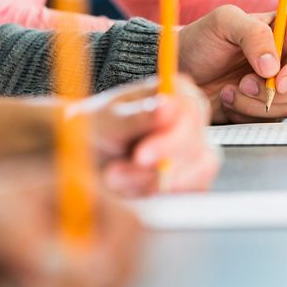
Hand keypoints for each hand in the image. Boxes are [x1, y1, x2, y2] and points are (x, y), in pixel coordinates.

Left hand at [79, 77, 220, 195]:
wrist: (89, 156)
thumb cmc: (98, 129)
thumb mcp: (108, 121)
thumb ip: (137, 116)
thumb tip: (165, 106)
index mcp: (178, 91)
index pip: (189, 114)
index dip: (168, 141)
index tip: (140, 158)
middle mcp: (193, 118)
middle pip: (194, 147)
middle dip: (153, 169)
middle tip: (115, 175)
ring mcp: (198, 148)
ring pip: (195, 174)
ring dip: (151, 184)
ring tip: (115, 179)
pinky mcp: (194, 177)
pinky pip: (190, 192)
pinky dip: (158, 195)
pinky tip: (131, 187)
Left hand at [177, 5, 286, 123]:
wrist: (181, 69)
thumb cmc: (201, 39)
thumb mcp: (223, 22)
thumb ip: (253, 34)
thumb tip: (274, 66)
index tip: (279, 80)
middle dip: (277, 90)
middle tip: (243, 84)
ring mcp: (281, 85)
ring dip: (257, 104)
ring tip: (228, 90)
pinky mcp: (267, 107)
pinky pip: (273, 120)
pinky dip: (248, 114)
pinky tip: (228, 100)